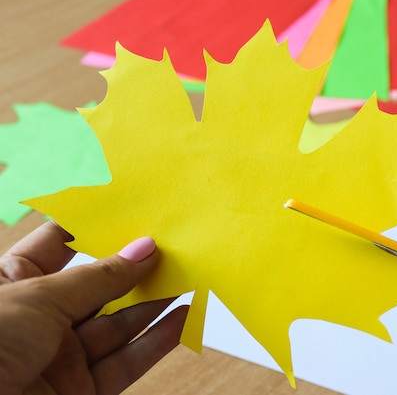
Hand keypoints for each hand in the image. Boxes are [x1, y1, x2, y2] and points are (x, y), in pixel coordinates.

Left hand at [0, 221, 188, 394]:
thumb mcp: (38, 298)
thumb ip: (99, 277)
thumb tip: (143, 249)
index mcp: (12, 284)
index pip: (60, 246)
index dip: (95, 227)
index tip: (133, 211)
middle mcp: (38, 319)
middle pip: (97, 286)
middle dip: (133, 267)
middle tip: (171, 247)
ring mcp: (60, 357)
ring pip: (117, 325)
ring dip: (153, 303)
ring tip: (187, 278)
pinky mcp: (80, 391)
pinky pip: (125, 363)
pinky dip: (156, 342)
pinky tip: (181, 318)